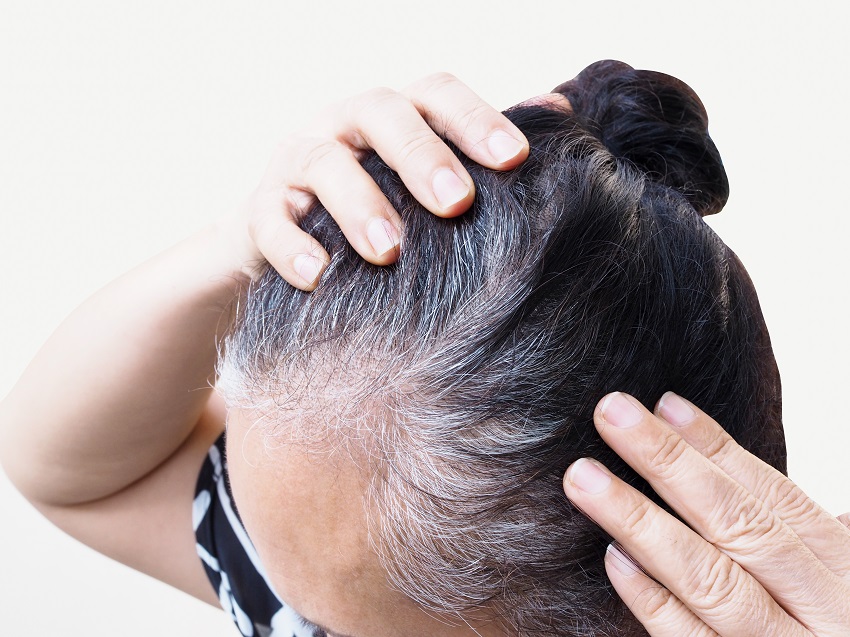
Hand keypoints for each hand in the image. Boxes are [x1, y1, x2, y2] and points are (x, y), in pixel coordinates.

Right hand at [222, 73, 528, 289]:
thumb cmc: (376, 203)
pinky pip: (268, 220)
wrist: (285, 236)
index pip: (436, 95)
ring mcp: (296, 162)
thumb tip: (559, 109)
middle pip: (382, 115)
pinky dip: (290, 246)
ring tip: (389, 250)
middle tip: (456, 203)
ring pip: (322, 162)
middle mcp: (345, 125)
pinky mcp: (258, 209)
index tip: (516, 160)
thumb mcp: (422, 176)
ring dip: (357, 203)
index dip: (476, 119)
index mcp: (395, 115)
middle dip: (421, 157)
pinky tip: (318, 278)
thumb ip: (477, 146)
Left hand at [563, 391, 849, 635]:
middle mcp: (828, 613)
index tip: (663, 403)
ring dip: (641, 523)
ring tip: (585, 477)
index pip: (775, 498)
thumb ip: (806, 536)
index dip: (718, 448)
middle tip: (610, 413)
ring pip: (711, 582)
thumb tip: (730, 464)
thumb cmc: (837, 623)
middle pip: (738, 527)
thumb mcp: (841, 579)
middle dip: (668, 464)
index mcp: (848, 573)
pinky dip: (655, 604)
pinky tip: (614, 560)